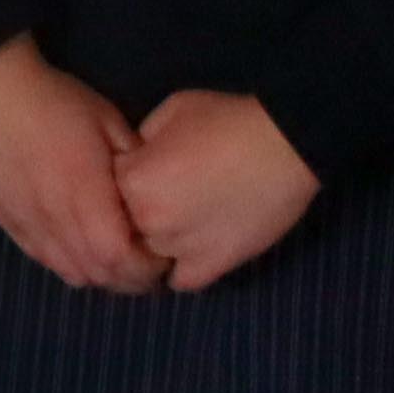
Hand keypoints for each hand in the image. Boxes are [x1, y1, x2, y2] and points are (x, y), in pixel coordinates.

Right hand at [0, 36, 161, 295]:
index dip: (144, 268)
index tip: (162, 257)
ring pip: (71, 272)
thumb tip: (155, 197)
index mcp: (84, 190)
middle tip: (148, 266)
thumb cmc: (59, 101)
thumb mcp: (110, 122)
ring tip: (116, 261)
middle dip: (129, 279)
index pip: (118, 257)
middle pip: (97, 273)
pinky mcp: (9, 223)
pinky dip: (70, 263)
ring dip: (99, 275)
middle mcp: (54, 216)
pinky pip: (45, 260)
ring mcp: (28, 223)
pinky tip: (81, 247)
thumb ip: (135, 165)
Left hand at [112, 91, 321, 293]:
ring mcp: (179, 248)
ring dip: (160, 242)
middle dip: (140, 211)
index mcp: (132, 181)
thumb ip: (142, 140)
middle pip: (127, 225)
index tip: (148, 171)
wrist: (286, 145)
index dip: (127, 179)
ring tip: (188, 220)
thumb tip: (137, 158)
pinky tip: (196, 247)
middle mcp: (147, 220)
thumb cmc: (228, 120)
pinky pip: (180, 280)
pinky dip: (183, 267)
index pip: (107, 188)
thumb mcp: (171, 112)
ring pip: (150, 255)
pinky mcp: (212, 266)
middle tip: (171, 195)